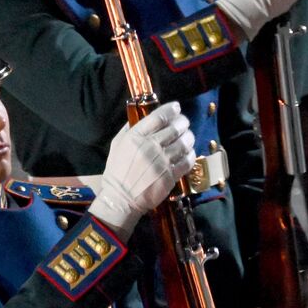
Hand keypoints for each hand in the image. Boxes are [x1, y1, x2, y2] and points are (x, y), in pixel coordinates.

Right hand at [92, 103, 195, 238]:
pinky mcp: (170, 176)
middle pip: (176, 127)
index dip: (171, 109)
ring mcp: (162, 162)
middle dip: (183, 122)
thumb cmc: (117, 172)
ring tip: (187, 137)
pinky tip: (187, 153)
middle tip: (183, 123)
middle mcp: (150, 147)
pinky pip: (188, 160)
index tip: (176, 107)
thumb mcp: (117, 145)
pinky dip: (190, 154)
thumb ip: (130, 129)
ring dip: (189, 137)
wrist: (120, 200)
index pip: (159, 116)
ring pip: (185, 142)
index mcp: (135, 137)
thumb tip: (142, 115)